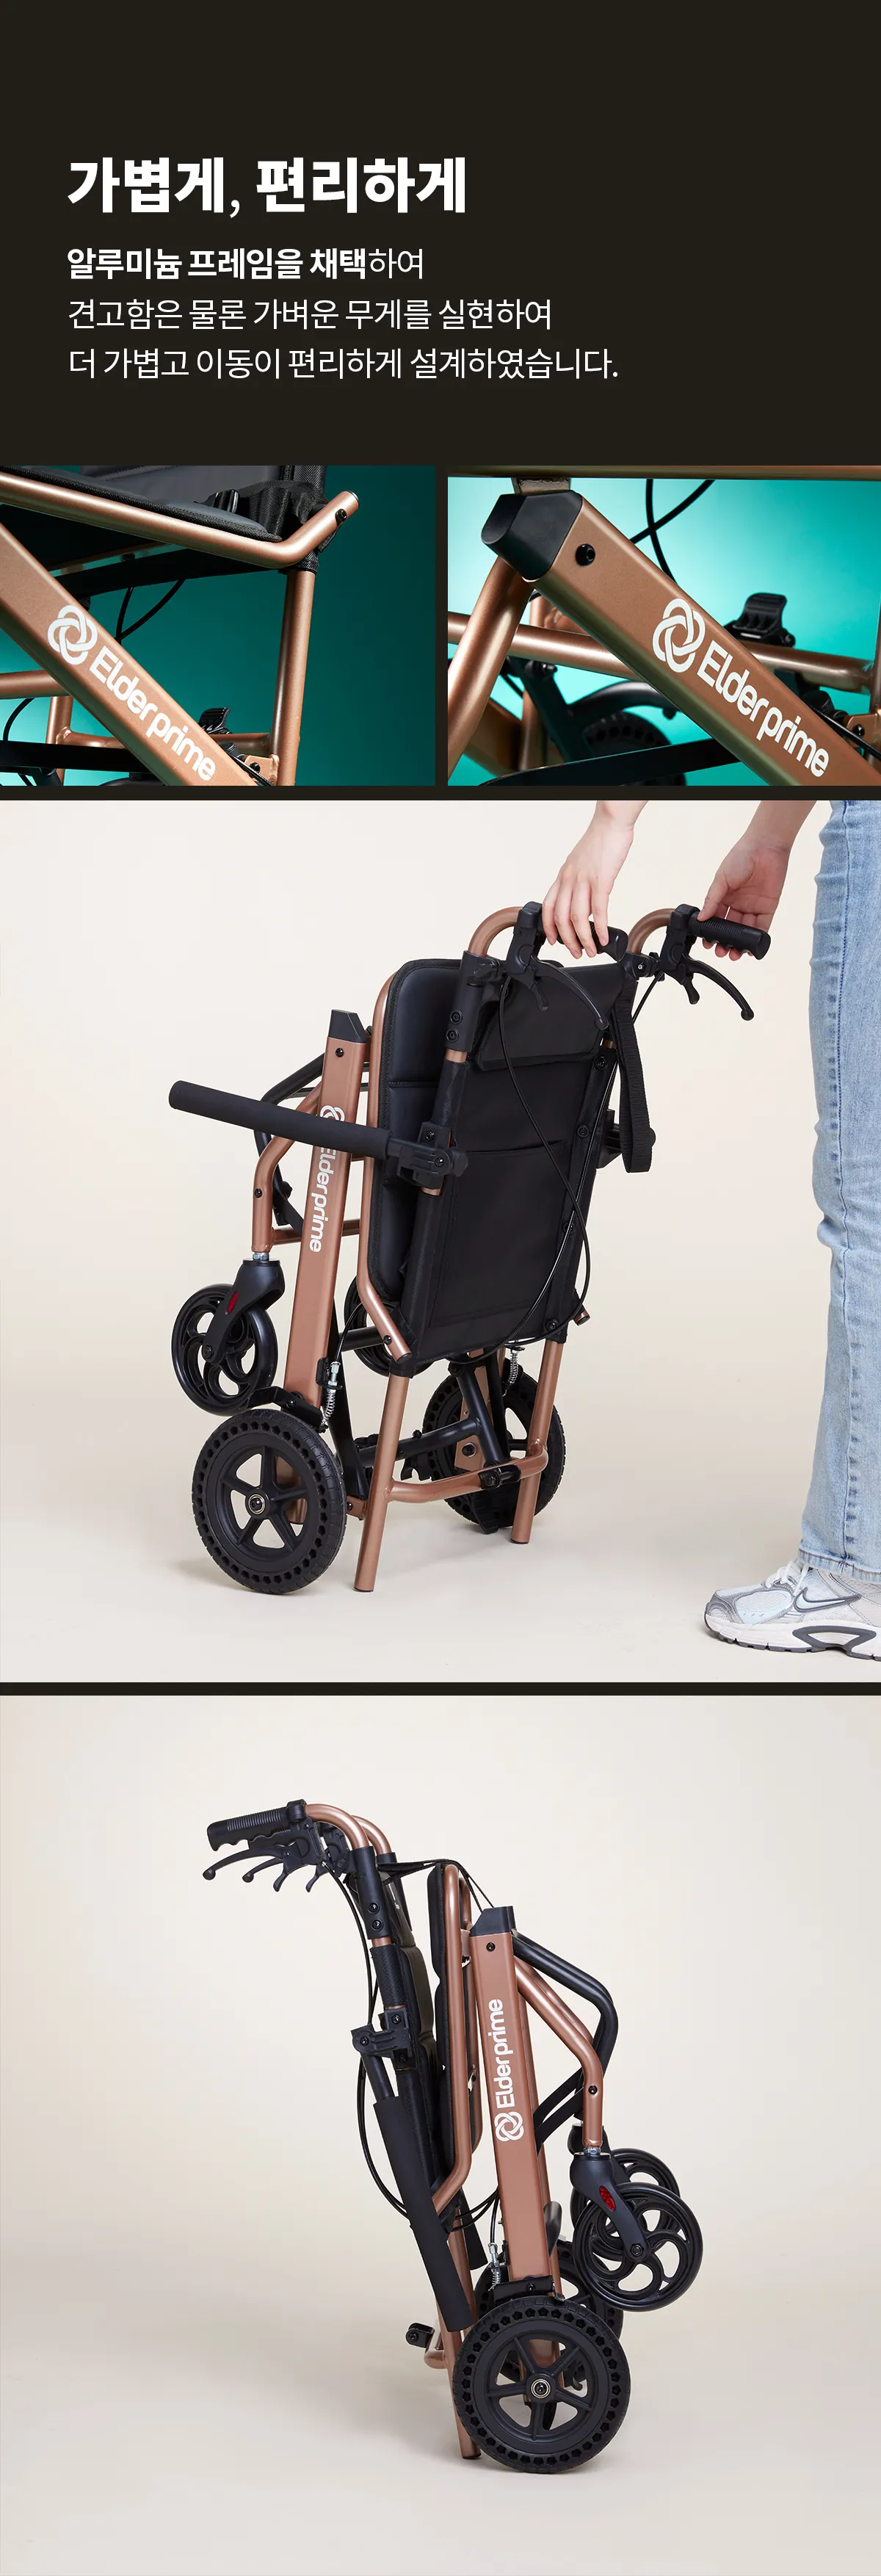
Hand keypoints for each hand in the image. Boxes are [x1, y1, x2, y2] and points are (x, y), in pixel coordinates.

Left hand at [542, 800, 645, 957]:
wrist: (611, 824)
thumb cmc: (600, 841)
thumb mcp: (581, 862)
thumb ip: (578, 880)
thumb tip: (583, 897)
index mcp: (563, 875)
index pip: (548, 906)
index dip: (549, 927)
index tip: (554, 940)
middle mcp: (569, 879)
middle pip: (561, 918)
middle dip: (567, 940)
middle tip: (576, 952)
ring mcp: (584, 881)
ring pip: (578, 918)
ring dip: (583, 939)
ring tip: (591, 950)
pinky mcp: (601, 881)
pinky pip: (598, 911)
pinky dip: (599, 928)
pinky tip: (603, 938)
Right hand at [699, 804, 812, 956]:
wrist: (765, 847)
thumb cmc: (741, 857)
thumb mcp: (721, 878)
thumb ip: (712, 899)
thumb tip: (701, 917)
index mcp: (724, 896)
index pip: (716, 918)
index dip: (712, 931)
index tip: (708, 942)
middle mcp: (738, 903)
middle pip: (730, 928)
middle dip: (725, 941)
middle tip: (721, 951)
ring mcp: (753, 906)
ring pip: (745, 931)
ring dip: (740, 944)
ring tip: (734, 954)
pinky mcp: (768, 907)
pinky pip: (762, 927)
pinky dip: (757, 939)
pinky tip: (750, 948)